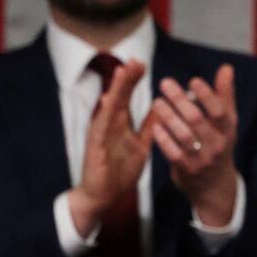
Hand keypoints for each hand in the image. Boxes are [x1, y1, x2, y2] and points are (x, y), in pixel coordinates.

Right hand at [68, 59, 153, 235]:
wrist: (104, 196)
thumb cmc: (120, 170)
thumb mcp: (141, 145)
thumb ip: (149, 126)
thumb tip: (161, 108)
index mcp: (120, 124)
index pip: (127, 98)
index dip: (133, 81)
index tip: (142, 63)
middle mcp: (108, 125)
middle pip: (117, 97)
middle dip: (126, 79)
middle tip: (135, 60)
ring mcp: (100, 136)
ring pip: (109, 108)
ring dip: (116, 90)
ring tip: (123, 72)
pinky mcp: (95, 148)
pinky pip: (101, 129)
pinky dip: (105, 114)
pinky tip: (109, 101)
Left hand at [151, 64, 239, 225]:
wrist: (214, 185)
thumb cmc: (218, 144)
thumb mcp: (226, 123)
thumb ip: (224, 95)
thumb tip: (226, 68)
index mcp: (228, 130)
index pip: (220, 111)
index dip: (207, 96)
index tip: (193, 81)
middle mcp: (217, 144)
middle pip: (198, 120)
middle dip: (180, 100)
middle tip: (165, 83)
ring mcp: (202, 159)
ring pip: (184, 135)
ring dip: (169, 117)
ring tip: (156, 102)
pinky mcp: (187, 170)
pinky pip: (173, 153)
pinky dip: (164, 139)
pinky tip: (154, 126)